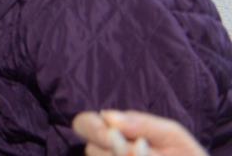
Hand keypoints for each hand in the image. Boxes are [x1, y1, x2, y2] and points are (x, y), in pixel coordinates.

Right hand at [73, 110, 208, 155]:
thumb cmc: (185, 153)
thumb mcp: (170, 133)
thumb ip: (141, 123)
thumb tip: (107, 116)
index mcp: (115, 131)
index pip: (83, 123)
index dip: (93, 129)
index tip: (113, 135)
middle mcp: (110, 151)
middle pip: (91, 149)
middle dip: (113, 150)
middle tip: (138, 150)